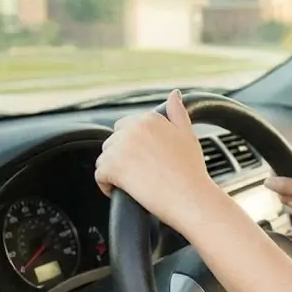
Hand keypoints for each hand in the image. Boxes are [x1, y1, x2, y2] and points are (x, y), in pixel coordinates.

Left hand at [95, 91, 213, 230]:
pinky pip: (99, 175)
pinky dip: (107, 185)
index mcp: (150, 119)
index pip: (125, 127)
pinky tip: (123, 191)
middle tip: (140, 174)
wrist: (191, 197)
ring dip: (114, 171)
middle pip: (113, 142)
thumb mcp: (188, 135)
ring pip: (105, 158)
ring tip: (133, 183)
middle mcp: (133, 129)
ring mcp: (121, 147)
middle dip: (122, 158)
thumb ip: (178, 112)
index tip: (144, 160)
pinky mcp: (112, 167)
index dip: (133, 146)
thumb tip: (174, 94)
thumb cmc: (191, 170)